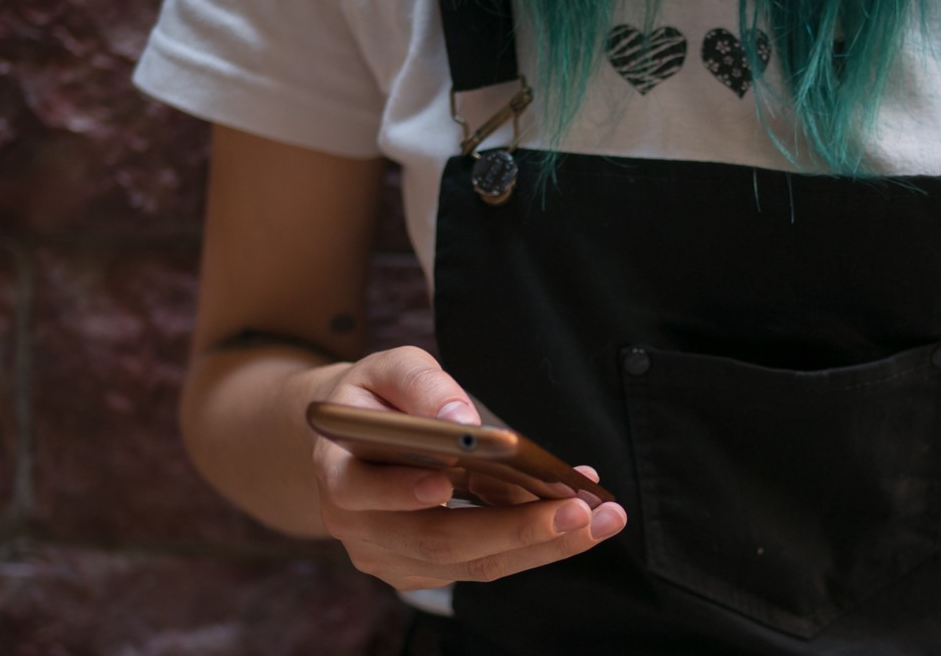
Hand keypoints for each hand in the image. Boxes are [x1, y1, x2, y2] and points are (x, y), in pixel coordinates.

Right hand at [311, 346, 626, 589]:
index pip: (361, 492)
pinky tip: (582, 518)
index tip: (444, 481)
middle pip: (437, 542)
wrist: (359, 438)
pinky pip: (488, 563)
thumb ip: (421, 386)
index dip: (400, 492)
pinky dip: (539, 542)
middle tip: (578, 509)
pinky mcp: (429, 570)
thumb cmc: (379, 398)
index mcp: (338, 474)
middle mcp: (361, 528)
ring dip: (544, 543)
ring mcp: (395, 558)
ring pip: (474, 563)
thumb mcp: (389, 369)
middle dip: (513, 528)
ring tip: (601, 517)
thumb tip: (461, 420)